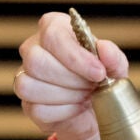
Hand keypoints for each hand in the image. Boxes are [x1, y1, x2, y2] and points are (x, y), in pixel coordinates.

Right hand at [13, 11, 129, 139]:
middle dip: (72, 79)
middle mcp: (33, 48)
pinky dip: (64, 112)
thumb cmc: (101, 79)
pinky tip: (77, 107)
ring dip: (67, 96)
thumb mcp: (115, 66)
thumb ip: (112, 56)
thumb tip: (104, 49)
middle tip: (92, 86)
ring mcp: (24, 76)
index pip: (53, 35)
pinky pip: (38, 109)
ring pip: (30, 86)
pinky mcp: (27, 104)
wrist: (98, 109)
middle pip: (36, 61)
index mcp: (53, 28)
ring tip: (86, 95)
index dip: (76, 57)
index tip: (98, 72)